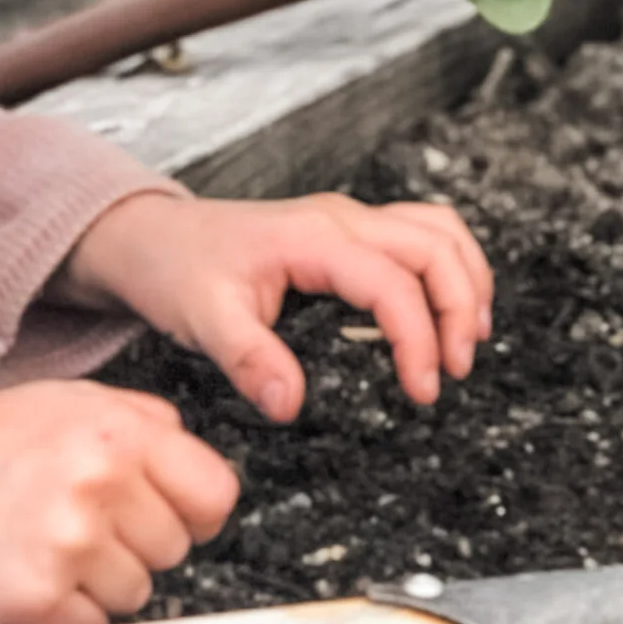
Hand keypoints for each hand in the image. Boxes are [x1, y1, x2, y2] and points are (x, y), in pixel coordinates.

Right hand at [0, 382, 238, 623]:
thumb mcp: (70, 400)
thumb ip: (144, 422)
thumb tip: (197, 470)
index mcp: (118, 433)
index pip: (216, 494)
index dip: (196, 511)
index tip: (174, 515)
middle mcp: (100, 485)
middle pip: (176, 549)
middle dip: (139, 543)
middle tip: (84, 524)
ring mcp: (69, 546)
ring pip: (138, 594)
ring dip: (102, 582)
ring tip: (50, 545)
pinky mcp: (36, 601)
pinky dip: (68, 614)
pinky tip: (33, 575)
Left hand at [58, 187, 493, 422]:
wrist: (151, 237)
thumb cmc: (176, 271)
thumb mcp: (201, 320)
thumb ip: (248, 359)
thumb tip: (290, 404)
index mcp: (314, 238)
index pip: (393, 284)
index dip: (419, 339)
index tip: (423, 391)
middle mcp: (342, 219)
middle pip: (434, 246)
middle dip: (460, 306)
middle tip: (455, 371)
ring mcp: (348, 219)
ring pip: (436, 230)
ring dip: (465, 279)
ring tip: (470, 339)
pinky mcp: (347, 231)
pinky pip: (418, 233)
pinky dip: (446, 266)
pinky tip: (446, 309)